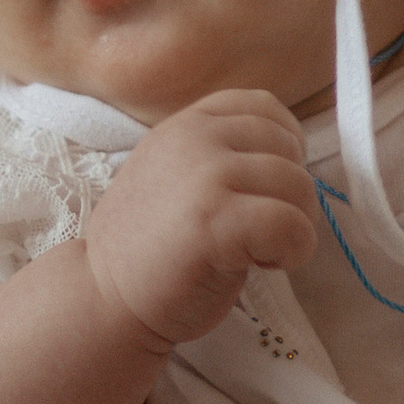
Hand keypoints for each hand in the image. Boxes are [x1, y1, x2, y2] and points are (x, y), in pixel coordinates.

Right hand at [84, 90, 316, 348]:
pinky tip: (262, 265)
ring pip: (299, 187)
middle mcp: (196, 138)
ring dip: (294, 227)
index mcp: (187, 124)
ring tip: (256, 249)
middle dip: (292, 195)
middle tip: (259, 231)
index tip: (268, 187)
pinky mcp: (216, 221)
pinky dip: (294, 252)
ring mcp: (205, 176)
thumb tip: (291, 153)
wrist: (105, 297)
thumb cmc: (150, 246)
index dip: (285, 147)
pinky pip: (292, 226)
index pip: (264, 106)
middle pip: (290, 150)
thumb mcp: (175, 173)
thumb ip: (219, 152)